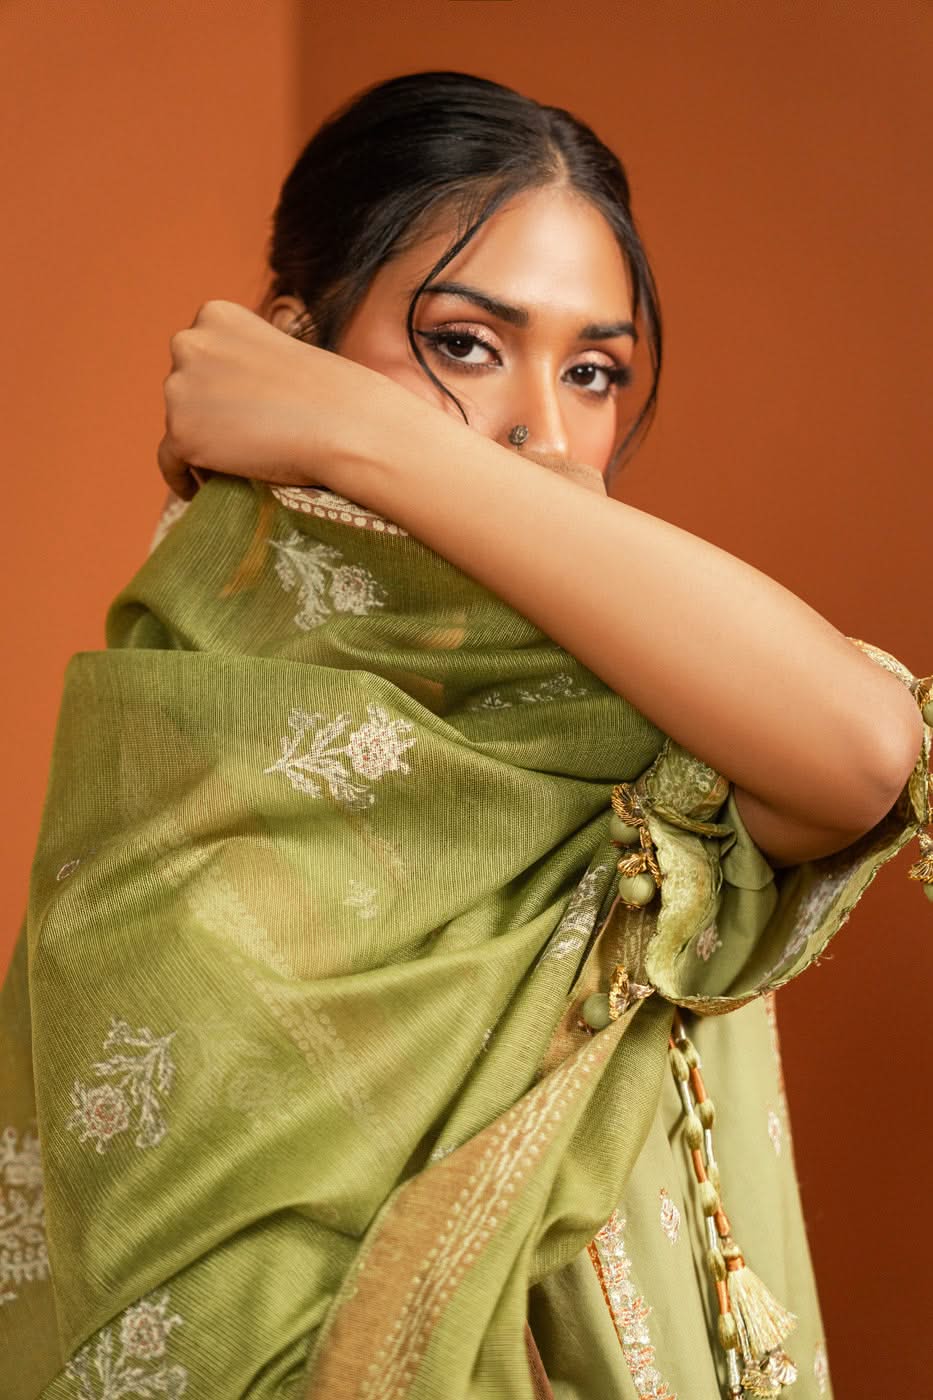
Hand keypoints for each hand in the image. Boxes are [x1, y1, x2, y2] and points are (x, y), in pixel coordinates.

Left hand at [156, 299, 389, 499]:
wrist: (344, 424)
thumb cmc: (331, 393)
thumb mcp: (282, 352)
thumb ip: (246, 364)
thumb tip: (226, 397)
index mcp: (216, 315)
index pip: (199, 355)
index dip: (216, 385)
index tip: (235, 410)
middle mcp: (189, 343)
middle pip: (182, 387)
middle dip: (203, 411)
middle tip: (237, 441)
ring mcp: (179, 389)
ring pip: (178, 424)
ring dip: (199, 443)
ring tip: (231, 466)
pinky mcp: (181, 434)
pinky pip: (169, 462)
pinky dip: (181, 477)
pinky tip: (197, 492)